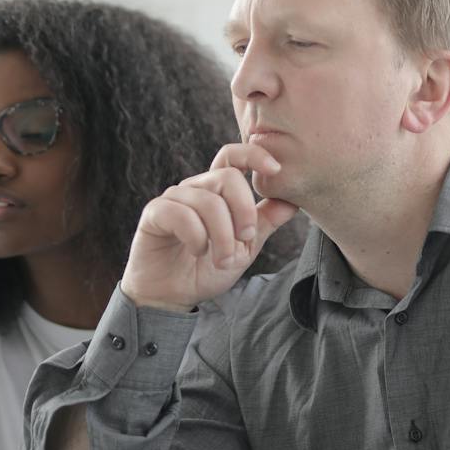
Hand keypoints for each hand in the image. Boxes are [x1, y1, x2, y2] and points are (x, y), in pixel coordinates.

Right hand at [120, 143, 298, 310]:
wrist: (173, 295)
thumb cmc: (206, 267)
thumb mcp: (246, 246)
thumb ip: (266, 221)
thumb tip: (294, 200)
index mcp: (216, 190)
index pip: (232, 156)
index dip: (254, 154)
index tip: (276, 169)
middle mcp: (195, 188)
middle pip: (227, 177)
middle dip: (244, 212)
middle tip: (246, 239)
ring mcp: (173, 198)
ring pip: (208, 201)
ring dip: (222, 236)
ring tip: (223, 259)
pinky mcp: (154, 214)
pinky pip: (181, 214)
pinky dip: (197, 237)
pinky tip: (197, 251)